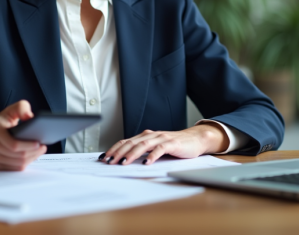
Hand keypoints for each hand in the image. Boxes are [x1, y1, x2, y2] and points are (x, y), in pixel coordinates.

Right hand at [0, 100, 46, 169]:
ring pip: (16, 164)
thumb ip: (21, 108)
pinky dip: (23, 164)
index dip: (28, 145)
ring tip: (38, 152)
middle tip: (42, 147)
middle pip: (16, 155)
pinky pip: (12, 169)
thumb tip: (30, 117)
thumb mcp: (10, 110)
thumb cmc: (0, 123)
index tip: (38, 143)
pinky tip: (30, 157)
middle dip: (33, 152)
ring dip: (30, 159)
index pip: (13, 144)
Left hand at [99, 123, 229, 165]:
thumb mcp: (155, 148)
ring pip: (143, 145)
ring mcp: (162, 138)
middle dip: (118, 152)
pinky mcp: (172, 143)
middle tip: (109, 162)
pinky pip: (160, 149)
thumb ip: (143, 151)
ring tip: (123, 163)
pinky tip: (146, 163)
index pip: (125, 141)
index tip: (104, 158)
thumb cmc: (174, 145)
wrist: (195, 139)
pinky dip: (152, 155)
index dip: (114, 149)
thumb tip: (124, 161)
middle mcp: (151, 135)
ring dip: (131, 154)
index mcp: (145, 136)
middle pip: (131, 143)